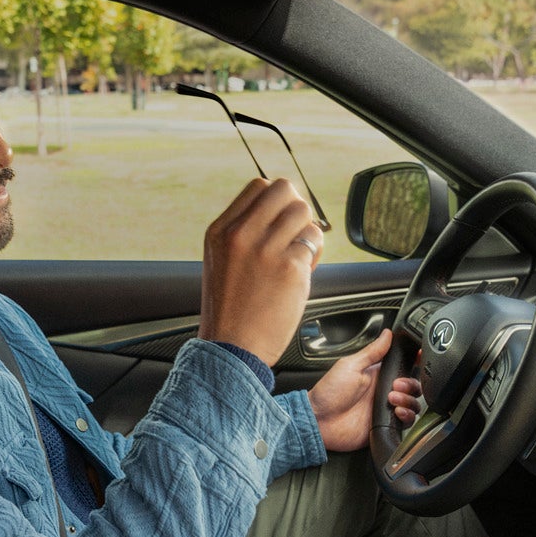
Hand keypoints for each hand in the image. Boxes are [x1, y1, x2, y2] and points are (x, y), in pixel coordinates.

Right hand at [199, 177, 319, 365]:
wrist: (232, 349)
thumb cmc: (230, 312)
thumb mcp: (221, 262)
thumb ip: (243, 234)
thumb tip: (279, 212)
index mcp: (220, 231)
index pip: (259, 187)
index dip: (277, 201)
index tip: (280, 222)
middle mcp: (241, 234)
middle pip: (284, 189)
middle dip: (295, 209)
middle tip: (293, 236)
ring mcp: (265, 249)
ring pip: (303, 212)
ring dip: (307, 233)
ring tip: (297, 257)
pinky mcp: (290, 267)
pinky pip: (314, 241)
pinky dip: (313, 256)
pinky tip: (300, 274)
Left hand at [308, 328, 416, 452]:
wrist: (320, 421)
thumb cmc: (328, 393)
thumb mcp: (350, 366)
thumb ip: (372, 351)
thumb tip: (387, 334)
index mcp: (377, 374)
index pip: (403, 366)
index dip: (414, 362)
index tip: (418, 358)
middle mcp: (384, 391)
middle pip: (413, 385)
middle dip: (410, 384)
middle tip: (395, 385)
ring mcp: (386, 408)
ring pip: (413, 403)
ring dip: (408, 399)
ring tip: (392, 399)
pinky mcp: (386, 424)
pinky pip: (407, 421)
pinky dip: (407, 416)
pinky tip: (397, 412)